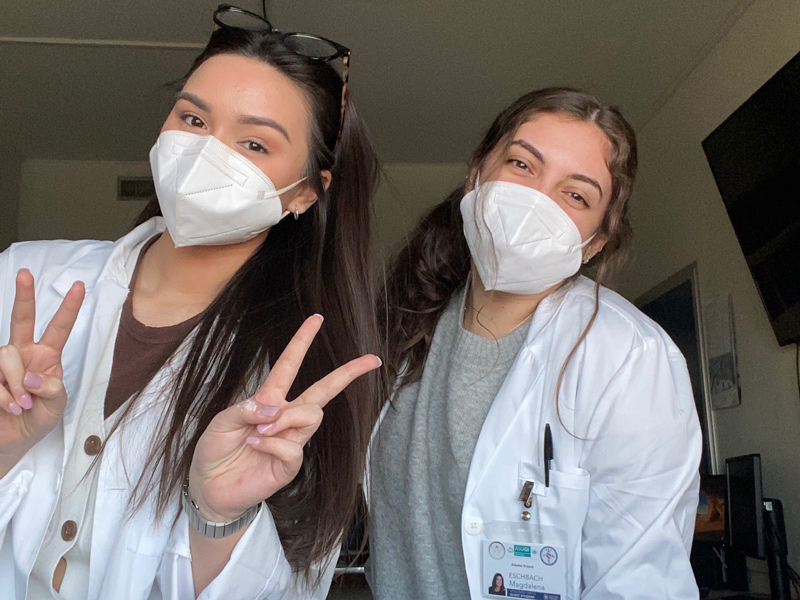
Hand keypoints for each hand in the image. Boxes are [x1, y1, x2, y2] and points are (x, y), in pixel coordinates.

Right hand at [0, 269, 84, 471]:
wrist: (13, 441)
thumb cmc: (37, 419)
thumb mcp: (56, 407)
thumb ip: (52, 390)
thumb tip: (32, 377)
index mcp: (46, 356)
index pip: (58, 328)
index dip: (68, 308)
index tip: (78, 286)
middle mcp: (23, 353)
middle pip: (22, 320)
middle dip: (24, 296)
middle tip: (24, 274)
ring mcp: (1, 363)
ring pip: (6, 355)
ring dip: (14, 382)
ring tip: (21, 404)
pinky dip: (3, 396)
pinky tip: (9, 407)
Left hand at [189, 314, 380, 520]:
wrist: (209, 488)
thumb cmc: (215, 451)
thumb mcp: (221, 422)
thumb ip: (246, 410)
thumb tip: (277, 409)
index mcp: (269, 399)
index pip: (290, 364)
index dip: (302, 341)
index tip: (316, 319)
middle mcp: (285, 417)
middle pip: (324, 389)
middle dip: (348, 372)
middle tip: (372, 359)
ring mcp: (291, 441)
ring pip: (312, 415)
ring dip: (286, 419)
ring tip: (260, 431)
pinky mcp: (289, 465)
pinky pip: (293, 448)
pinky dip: (272, 444)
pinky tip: (255, 445)